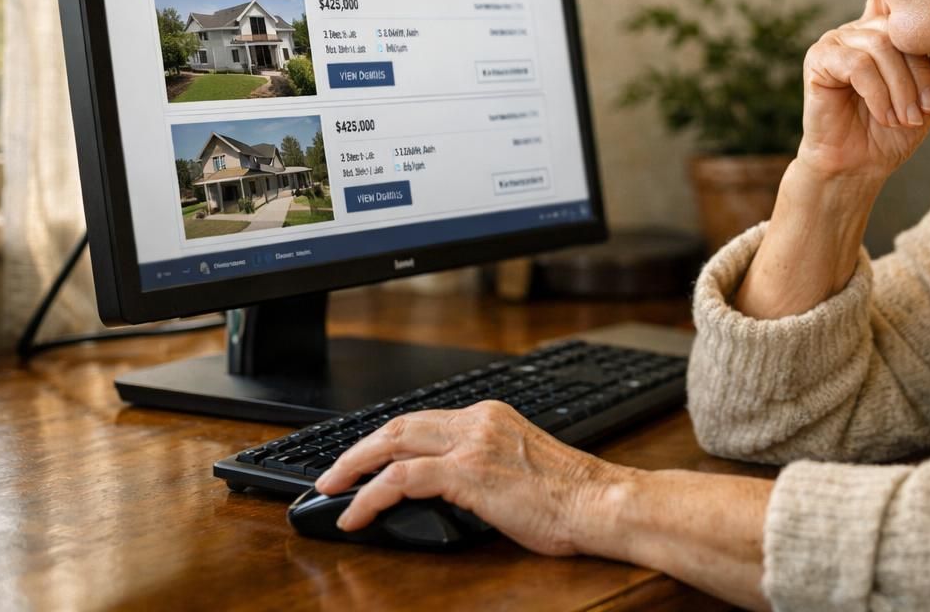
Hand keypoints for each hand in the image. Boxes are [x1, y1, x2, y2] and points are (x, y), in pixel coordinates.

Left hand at [313, 401, 629, 556]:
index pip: (422, 420)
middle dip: (358, 449)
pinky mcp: (468, 472)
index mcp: (491, 416)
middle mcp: (479, 421)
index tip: (363, 459)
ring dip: (353, 466)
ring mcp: (472, 443)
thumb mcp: (518, 469)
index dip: (385, 440)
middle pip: (399, 424)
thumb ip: (481, 467)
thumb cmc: (570, 497)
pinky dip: (371, 495)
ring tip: (332, 491)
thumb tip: (443, 491)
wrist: (598, 503)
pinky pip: (402, 479)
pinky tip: (357, 513)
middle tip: (331, 474)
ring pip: (393, 443)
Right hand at [797, 0, 929, 179]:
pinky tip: (884, 117)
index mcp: (885, 33)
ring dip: (901, 89)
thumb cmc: (893, 133)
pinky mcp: (819, 59)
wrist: (858, 167)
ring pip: (880, 47)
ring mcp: (837, 40)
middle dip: (919, 74)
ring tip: (907, 119)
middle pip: (899, 31)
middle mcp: (860, 29)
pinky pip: (857, 65)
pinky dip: (878, 94)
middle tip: (927, 110)